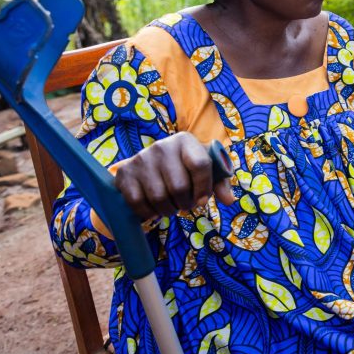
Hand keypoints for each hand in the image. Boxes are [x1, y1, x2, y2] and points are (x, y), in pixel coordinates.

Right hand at [114, 132, 235, 220]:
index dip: (204, 188)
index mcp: (185, 141)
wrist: (151, 163)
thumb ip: (220, 183)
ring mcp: (141, 158)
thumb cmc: (186, 166)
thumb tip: (229, 200)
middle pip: (179, 187)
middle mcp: (162, 146)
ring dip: (168, 210)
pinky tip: (154, 209)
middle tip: (185, 204)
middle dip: (185, 203)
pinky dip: (148, 213)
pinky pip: (138, 203)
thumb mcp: (206, 169)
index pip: (200, 165)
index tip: (202, 201)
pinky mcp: (124, 173)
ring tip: (171, 206)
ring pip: (159, 198)